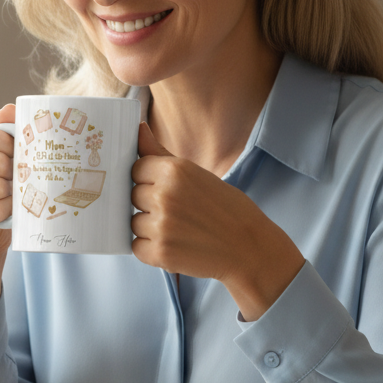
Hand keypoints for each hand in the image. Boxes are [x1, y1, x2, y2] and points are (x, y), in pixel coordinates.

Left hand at [131, 123, 303, 320]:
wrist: (250, 248)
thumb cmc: (226, 209)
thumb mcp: (197, 174)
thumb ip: (160, 153)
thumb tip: (138, 129)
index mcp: (174, 170)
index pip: (136, 168)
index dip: (149, 180)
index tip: (167, 189)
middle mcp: (165, 195)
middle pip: (133, 195)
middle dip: (150, 204)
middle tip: (178, 212)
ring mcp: (161, 226)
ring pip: (134, 222)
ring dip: (150, 228)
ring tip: (179, 230)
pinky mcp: (160, 253)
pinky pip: (137, 246)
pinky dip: (150, 249)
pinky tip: (174, 245)